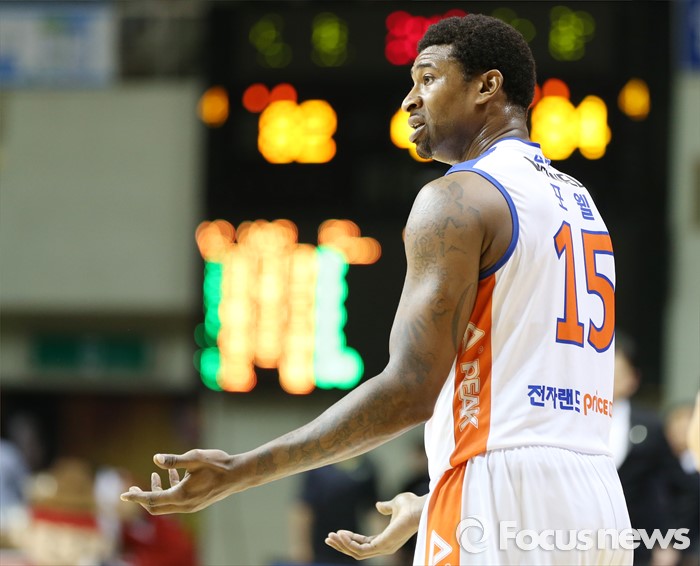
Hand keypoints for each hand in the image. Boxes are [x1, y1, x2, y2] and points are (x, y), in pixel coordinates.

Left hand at [120, 449, 237, 514]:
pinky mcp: (197, 503)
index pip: (152, 500)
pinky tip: (172, 476)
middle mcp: (185, 505)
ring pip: (166, 505)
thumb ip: (175, 460)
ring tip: (153, 477)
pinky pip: (176, 501)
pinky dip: (169, 491)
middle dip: (143, 498)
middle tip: (131, 489)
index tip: (122, 496)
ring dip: (157, 493)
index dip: (136, 497)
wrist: (238, 475)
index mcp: (181, 495)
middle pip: (156, 507)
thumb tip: (156, 458)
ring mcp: (191, 506)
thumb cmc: (218, 464)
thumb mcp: (195, 458)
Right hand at [325, 492, 426, 559]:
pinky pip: (361, 550)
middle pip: (357, 551)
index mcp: (385, 539)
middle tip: (329, 538)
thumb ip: (386, 507)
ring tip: (331, 536)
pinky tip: (341, 535)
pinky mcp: (383, 546)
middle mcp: (384, 547)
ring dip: (342, 545)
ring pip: (357, 553)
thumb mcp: (394, 504)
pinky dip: (349, 543)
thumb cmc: (411, 505)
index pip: (363, 544)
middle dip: (342, 545)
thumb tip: (378, 506)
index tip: (338, 532)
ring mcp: (384, 548)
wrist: (419, 507)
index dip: (349, 539)